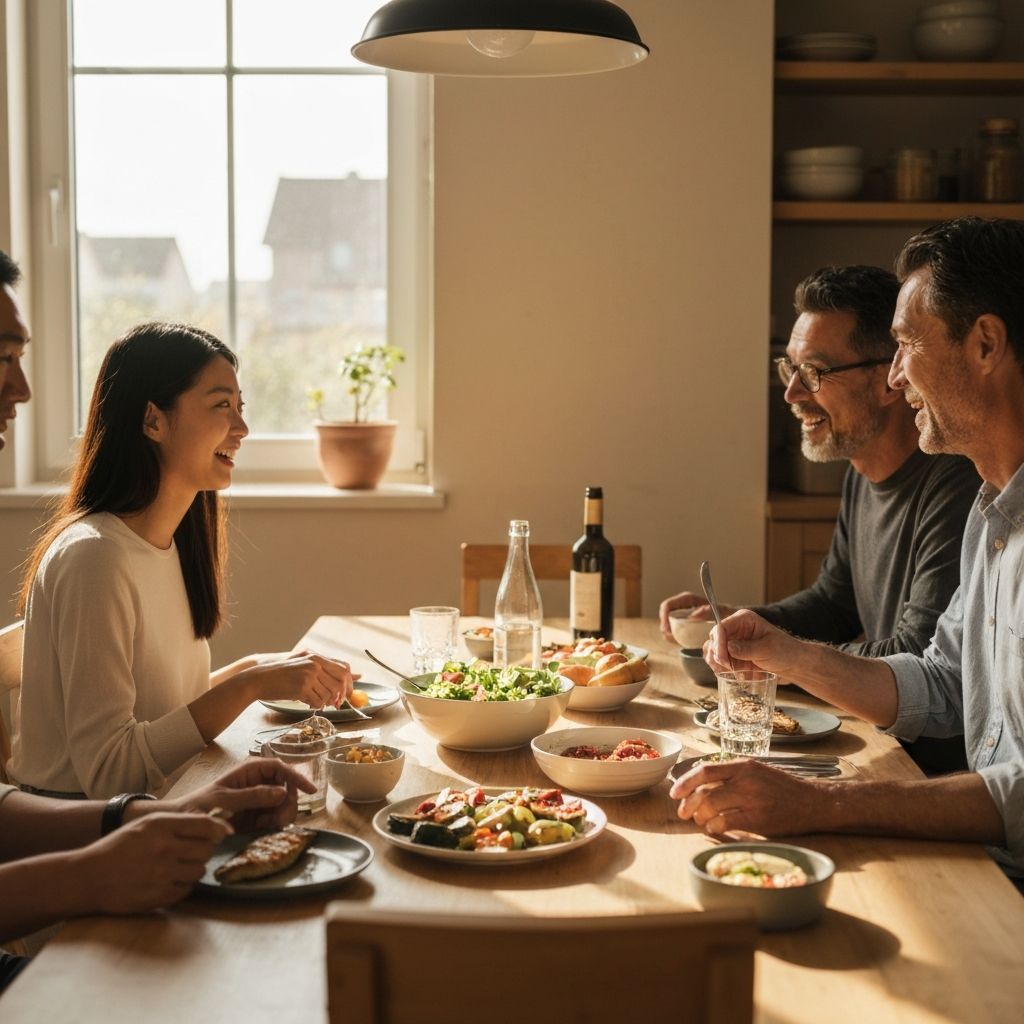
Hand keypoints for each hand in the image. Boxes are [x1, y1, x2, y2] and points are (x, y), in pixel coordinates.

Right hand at [75, 813, 231, 914]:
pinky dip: (182, 886)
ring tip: (175, 867)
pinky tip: (167, 880)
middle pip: (206, 849)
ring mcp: (161, 873)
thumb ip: (181, 822)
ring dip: (193, 869)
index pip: (206, 824)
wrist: (87, 877)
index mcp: (161, 825)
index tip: (224, 833)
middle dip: (203, 850)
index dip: (219, 829)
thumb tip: (220, 826)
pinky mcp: (158, 896)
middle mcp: (163, 847)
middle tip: (189, 852)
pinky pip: (187, 889)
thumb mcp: (147, 824)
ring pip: (199, 870)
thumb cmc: (119, 847)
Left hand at [165, 759, 316, 831]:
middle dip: (288, 803)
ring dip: (281, 815)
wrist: (184, 826)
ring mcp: (258, 799)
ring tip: (266, 824)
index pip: (280, 768)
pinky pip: (275, 817)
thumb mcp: (225, 800)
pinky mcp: (256, 815)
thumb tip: (281, 792)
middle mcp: (257, 782)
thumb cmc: (200, 806)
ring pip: (284, 804)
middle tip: (279, 820)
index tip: (310, 791)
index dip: (297, 777)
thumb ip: (253, 796)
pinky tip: (262, 828)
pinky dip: (274, 823)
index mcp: (250, 771)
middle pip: (286, 787)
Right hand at [245, 652, 356, 708]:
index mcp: (315, 657)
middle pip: (340, 681)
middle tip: (335, 703)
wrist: (259, 679)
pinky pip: (318, 701)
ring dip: (324, 701)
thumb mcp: (301, 664)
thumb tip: (349, 675)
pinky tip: (306, 702)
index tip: (348, 693)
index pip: (343, 668)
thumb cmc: (281, 674)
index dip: (350, 682)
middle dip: (341, 695)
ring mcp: (308, 675)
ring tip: (313, 700)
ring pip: (329, 694)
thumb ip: (322, 668)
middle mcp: (314, 663)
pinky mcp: (302, 687)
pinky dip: (315, 705)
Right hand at [658, 592, 731, 640]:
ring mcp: (682, 617)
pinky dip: (676, 639)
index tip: (667, 630)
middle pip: (665, 617)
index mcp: (687, 599)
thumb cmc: (725, 614)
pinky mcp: (683, 627)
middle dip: (666, 629)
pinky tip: (686, 643)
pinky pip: (673, 633)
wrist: (731, 621)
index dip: (664, 617)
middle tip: (674, 639)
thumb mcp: (718, 611)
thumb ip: (706, 612)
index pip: (667, 606)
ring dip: (670, 635)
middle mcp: (682, 607)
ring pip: (667, 626)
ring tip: (682, 642)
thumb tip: (693, 616)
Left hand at [670, 758, 829, 836]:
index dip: (685, 782)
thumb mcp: (757, 772)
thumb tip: (701, 782)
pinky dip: (713, 828)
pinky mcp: (758, 820)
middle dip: (688, 804)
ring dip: (700, 817)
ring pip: (712, 808)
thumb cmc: (782, 788)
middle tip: (684, 812)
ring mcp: (752, 800)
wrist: (813, 802)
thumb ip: (732, 776)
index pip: (705, 771)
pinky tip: (714, 829)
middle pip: (704, 792)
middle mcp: (746, 781)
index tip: (674, 792)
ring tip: (701, 821)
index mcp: (744, 766)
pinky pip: (725, 824)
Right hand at [704, 609, 800, 676]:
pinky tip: (734, 674)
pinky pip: (718, 660)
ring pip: (712, 650)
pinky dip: (722, 668)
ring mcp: (732, 641)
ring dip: (717, 662)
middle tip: (728, 668)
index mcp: (743, 620)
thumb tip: (728, 648)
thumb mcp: (767, 649)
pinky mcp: (732, 654)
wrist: (792, 663)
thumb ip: (747, 649)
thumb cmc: (784, 651)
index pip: (722, 627)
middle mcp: (735, 628)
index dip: (718, 643)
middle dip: (717, 654)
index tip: (723, 660)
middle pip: (713, 638)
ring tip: (730, 672)